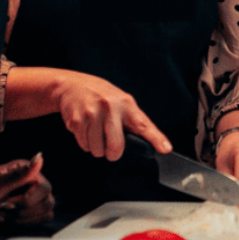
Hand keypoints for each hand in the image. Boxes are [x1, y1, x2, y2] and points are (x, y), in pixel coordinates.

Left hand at [0, 155, 54, 223]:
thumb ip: (18, 174)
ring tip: (7, 214)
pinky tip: (11, 218)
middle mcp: (35, 182)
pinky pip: (41, 219)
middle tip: (5, 209)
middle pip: (48, 202)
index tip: (7, 203)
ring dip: (25, 218)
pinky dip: (26, 223)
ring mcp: (36, 196)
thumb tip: (39, 157)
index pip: (44, 189)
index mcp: (27, 171)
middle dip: (25, 211)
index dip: (27, 200)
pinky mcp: (34, 209)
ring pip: (47, 213)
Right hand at [53, 70, 170, 160]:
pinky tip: (86, 128)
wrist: (73, 85)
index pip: (143, 124)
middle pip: (116, 146)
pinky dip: (85, 143)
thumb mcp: (122, 102)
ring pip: (97, 150)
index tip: (165, 149)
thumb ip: (133, 121)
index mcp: (126, 104)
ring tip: (96, 131)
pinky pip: (84, 145)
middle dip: (113, 153)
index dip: (156, 138)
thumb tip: (150, 144)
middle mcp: (110, 107)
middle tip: (111, 147)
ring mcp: (91, 114)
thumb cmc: (102, 96)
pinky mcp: (76, 121)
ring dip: (97, 147)